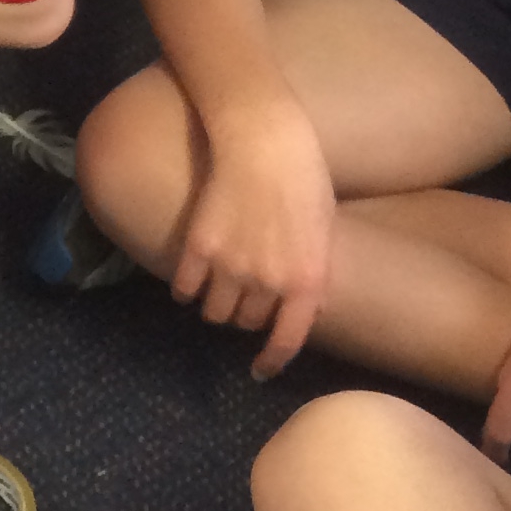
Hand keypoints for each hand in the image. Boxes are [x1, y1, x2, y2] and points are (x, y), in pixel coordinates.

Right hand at [168, 100, 337, 376]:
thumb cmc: (305, 178)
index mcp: (305, 280)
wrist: (263, 141)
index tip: (261, 369)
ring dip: (216, 306)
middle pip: (247, 321)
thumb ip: (315, 273)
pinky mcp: (197, 247)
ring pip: (214, 312)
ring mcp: (229, 266)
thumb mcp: (325, 230)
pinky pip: (185, 288)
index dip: (273, 359)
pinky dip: (187, 290)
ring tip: (218, 289)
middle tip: (246, 296)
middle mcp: (267, 282)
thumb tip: (310, 306)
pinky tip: (190, 280)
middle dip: (247, 314)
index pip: (288, 338)